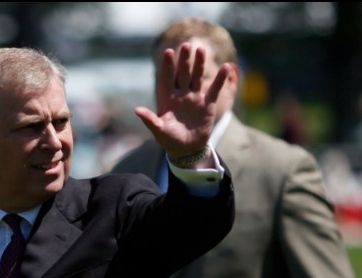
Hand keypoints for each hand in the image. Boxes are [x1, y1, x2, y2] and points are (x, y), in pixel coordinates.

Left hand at [133, 43, 230, 161]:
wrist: (187, 149)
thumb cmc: (169, 140)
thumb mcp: (159, 130)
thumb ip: (150, 120)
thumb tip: (136, 110)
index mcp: (167, 99)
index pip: (167, 79)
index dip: (167, 66)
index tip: (168, 52)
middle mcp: (181, 95)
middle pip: (182, 74)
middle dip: (184, 60)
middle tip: (186, 45)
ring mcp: (194, 98)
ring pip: (197, 77)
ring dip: (199, 64)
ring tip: (201, 49)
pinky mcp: (207, 103)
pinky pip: (214, 89)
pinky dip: (220, 79)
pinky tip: (226, 66)